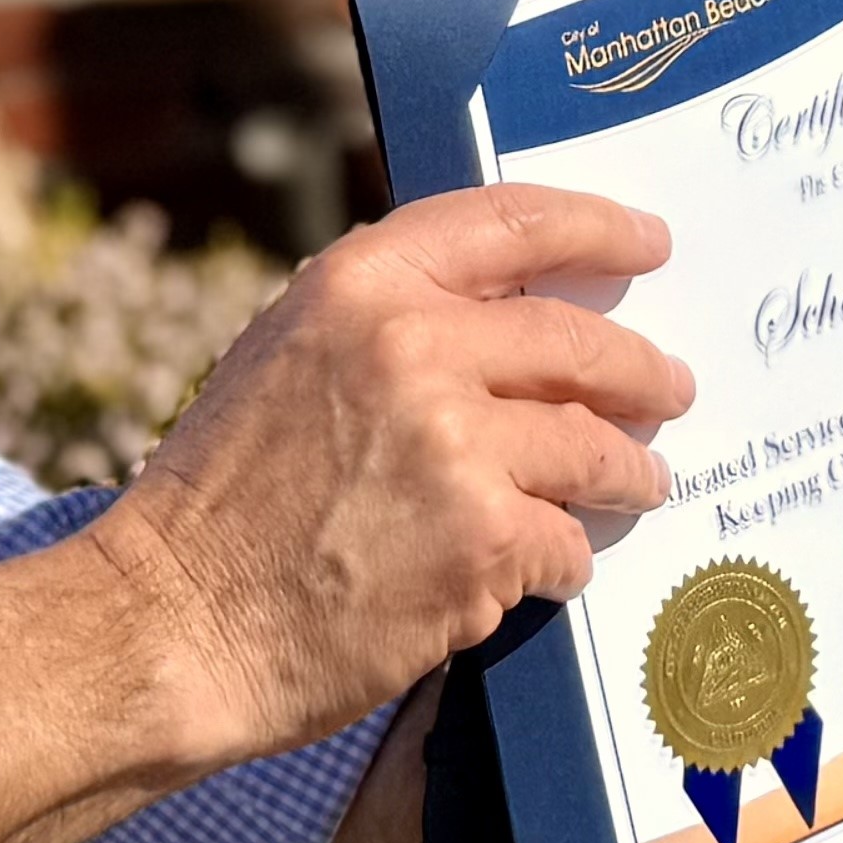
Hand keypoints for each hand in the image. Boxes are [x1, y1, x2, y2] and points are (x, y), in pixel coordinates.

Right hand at [0, 188, 685, 842]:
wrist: (172, 622)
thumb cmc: (219, 501)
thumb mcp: (283, 356)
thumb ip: (383, 321)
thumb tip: (501, 316)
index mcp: (360, 285)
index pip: (509, 221)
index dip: (594, 228)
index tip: (647, 242)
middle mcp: (412, 346)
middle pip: (576, 343)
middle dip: (640, 370)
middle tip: (670, 388)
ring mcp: (455, 446)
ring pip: (592, 448)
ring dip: (628, 471)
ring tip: (641, 483)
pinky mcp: (481, 541)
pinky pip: (565, 542)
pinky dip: (564, 560)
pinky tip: (550, 571)